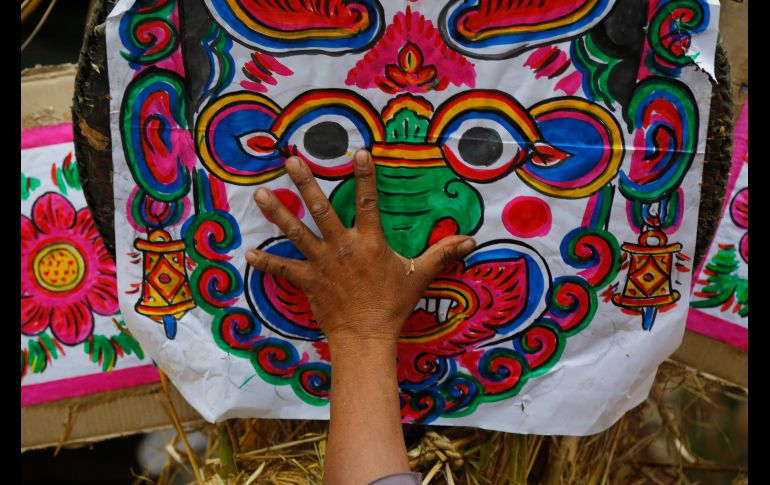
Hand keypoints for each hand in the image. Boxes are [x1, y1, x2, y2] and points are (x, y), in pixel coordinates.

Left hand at [245, 149, 476, 347]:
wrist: (367, 338)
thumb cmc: (392, 305)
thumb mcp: (419, 276)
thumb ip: (442, 254)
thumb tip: (471, 240)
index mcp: (370, 242)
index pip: (369, 201)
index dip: (365, 175)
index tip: (358, 152)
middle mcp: (342, 246)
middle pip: (321, 209)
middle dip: (305, 183)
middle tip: (290, 161)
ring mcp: (322, 263)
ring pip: (296, 232)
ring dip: (278, 213)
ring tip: (260, 194)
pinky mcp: (308, 281)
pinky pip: (284, 270)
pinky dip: (266, 263)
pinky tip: (248, 253)